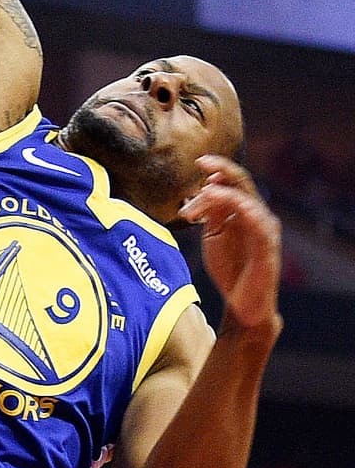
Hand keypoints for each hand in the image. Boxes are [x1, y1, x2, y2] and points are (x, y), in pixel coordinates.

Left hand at [181, 157, 282, 334]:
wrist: (242, 303)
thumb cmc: (229, 269)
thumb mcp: (214, 236)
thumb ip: (211, 214)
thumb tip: (204, 189)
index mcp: (244, 211)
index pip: (232, 182)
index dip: (218, 169)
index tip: (198, 164)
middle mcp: (257, 215)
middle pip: (242, 183)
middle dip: (222, 170)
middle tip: (201, 163)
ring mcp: (264, 230)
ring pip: (248, 200)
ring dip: (223, 196)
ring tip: (201, 197)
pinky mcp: (268, 247)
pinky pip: (261, 226)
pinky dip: (249, 213)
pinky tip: (237, 207)